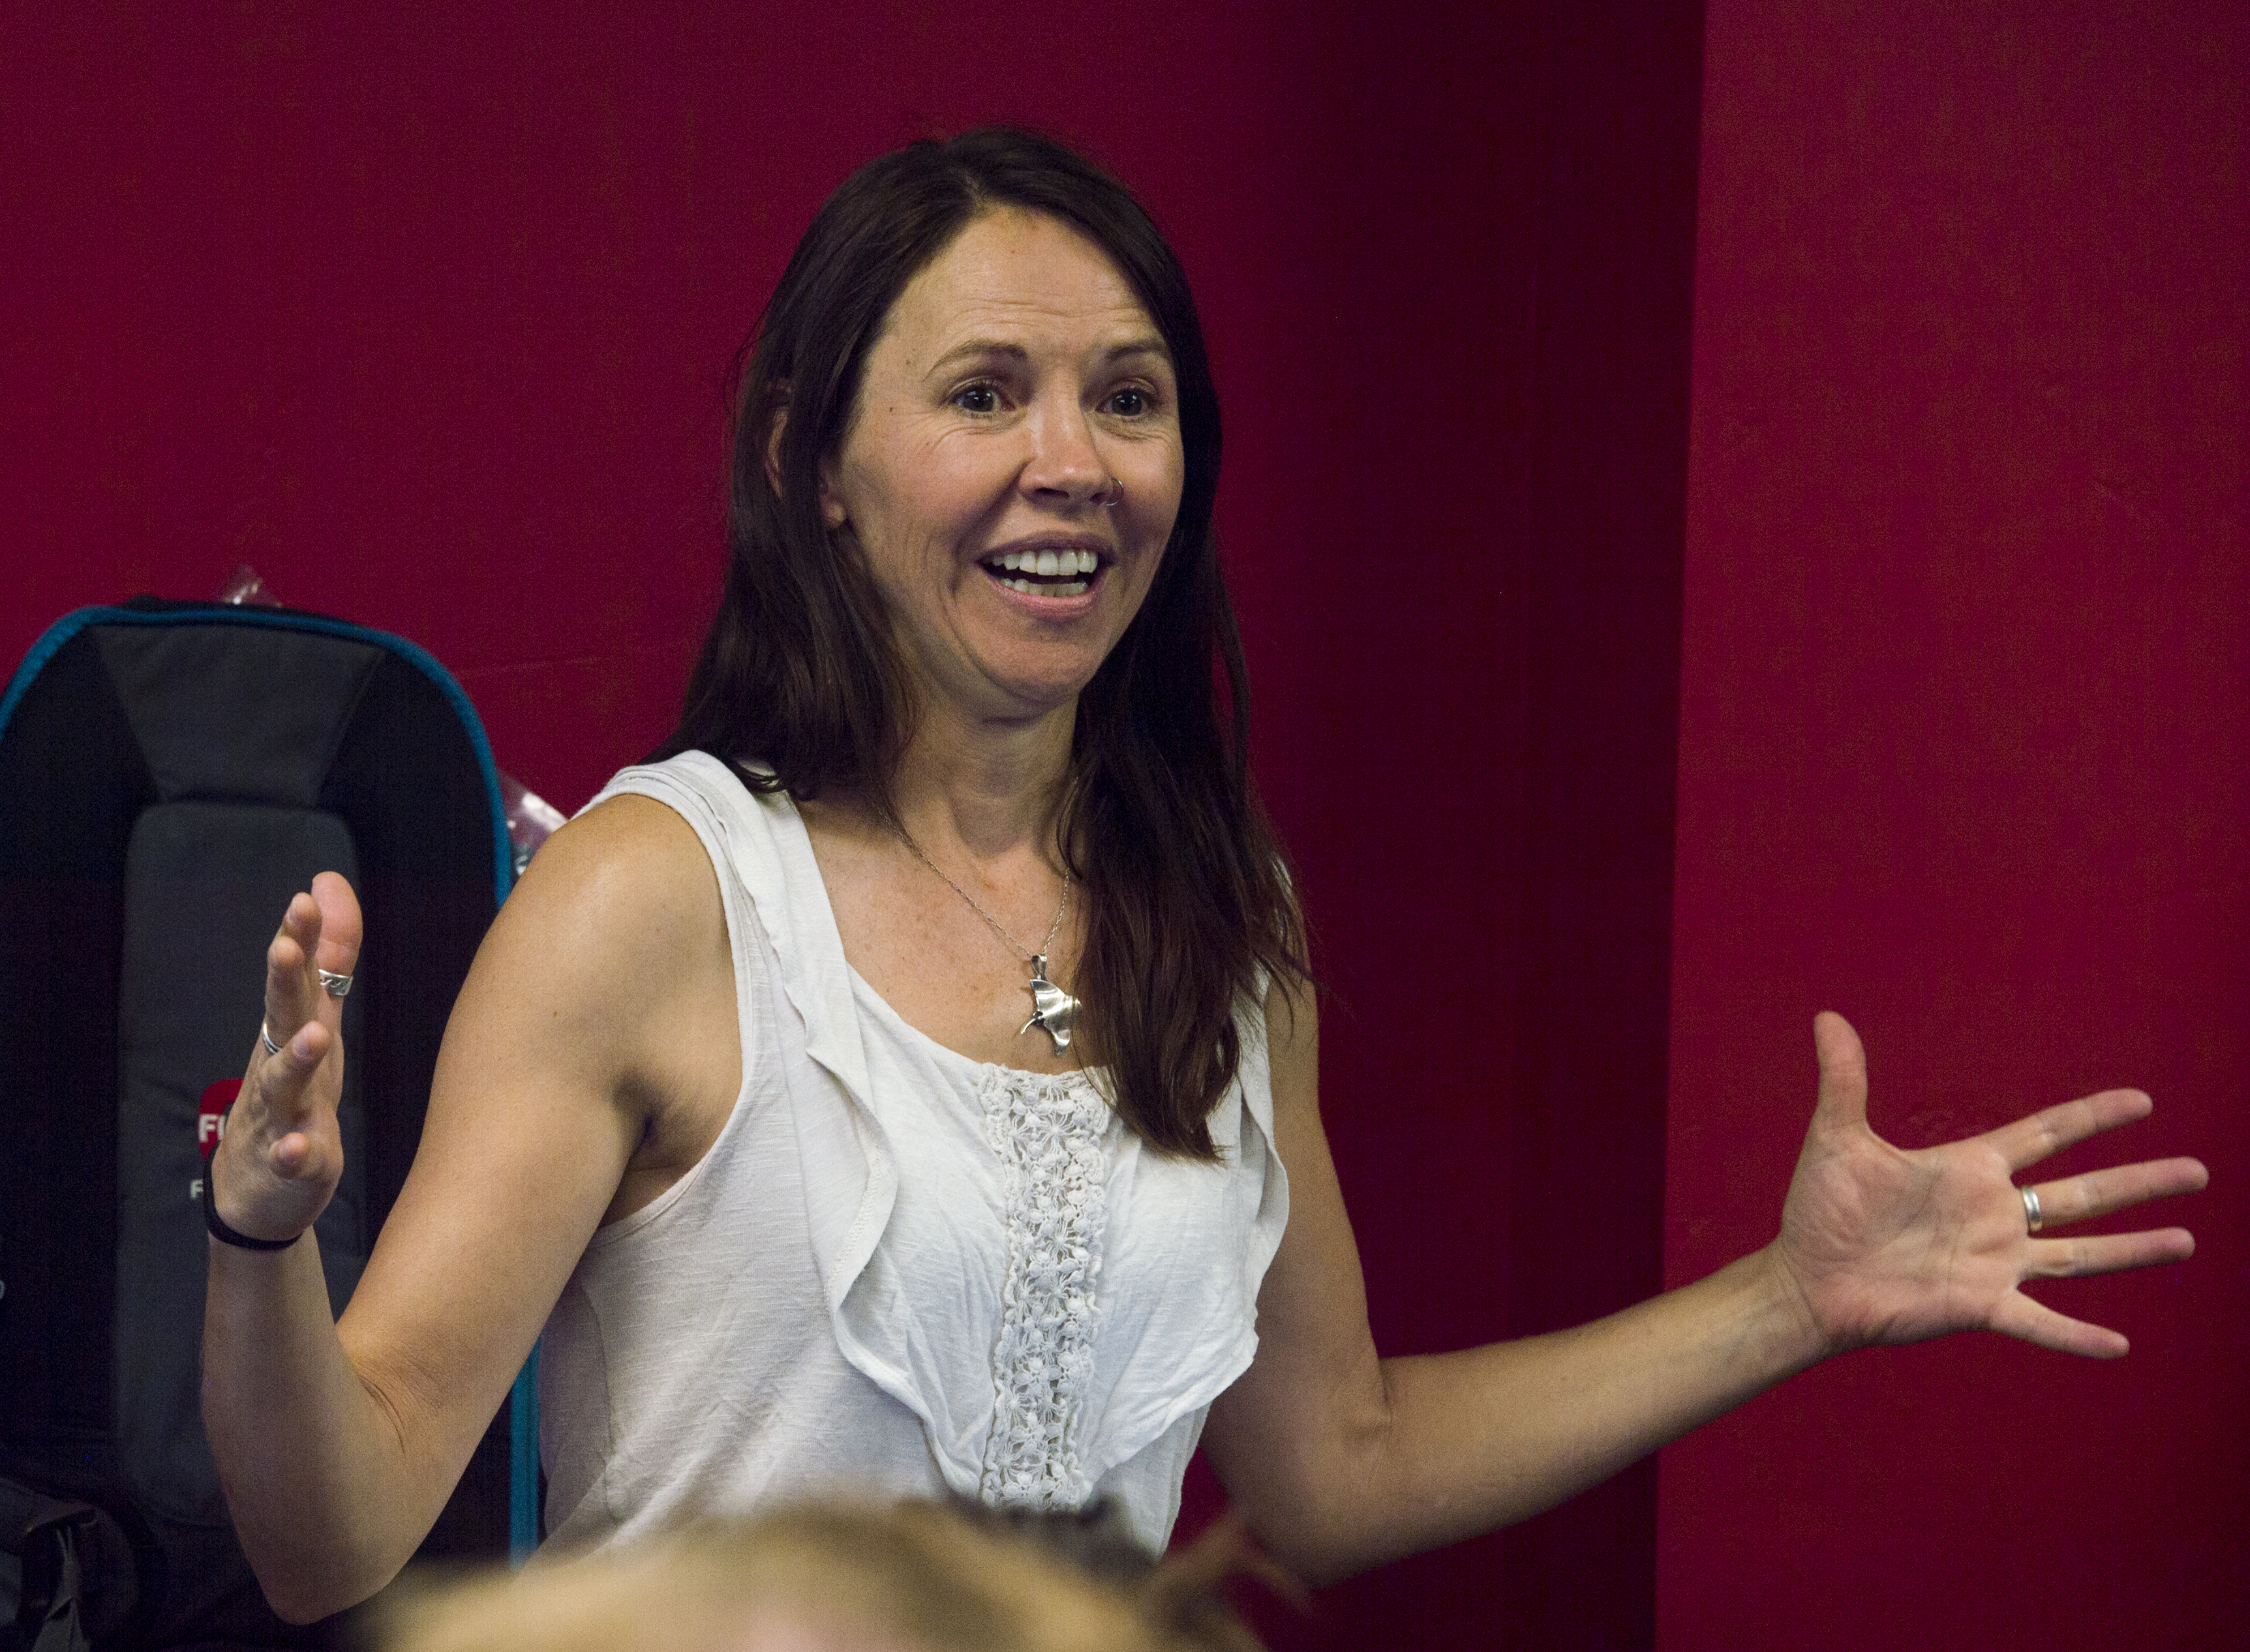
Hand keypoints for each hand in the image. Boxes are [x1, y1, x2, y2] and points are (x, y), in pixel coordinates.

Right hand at [210, 872, 363, 1244]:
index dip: (300, 939)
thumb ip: (328, 956)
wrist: (256, 1189)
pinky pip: (290, 1159)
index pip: (296, 977)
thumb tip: (326, 884)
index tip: (304, 898)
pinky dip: (294, 1153)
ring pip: (284, 1084)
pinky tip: (300, 1148)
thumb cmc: (294, 1093)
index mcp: (290, 1030)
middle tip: (285, 946)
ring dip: (297, 1059)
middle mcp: (278, 1065)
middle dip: (283, 981)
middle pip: (279, 1017)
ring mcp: (280, 1114)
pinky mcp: (290, 1164)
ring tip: (316, 1036)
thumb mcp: (315, 1020)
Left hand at [1772, 1012, 2205, 1359]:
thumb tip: (1827, 1017)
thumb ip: (1844, 1081)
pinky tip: (2120, 1345)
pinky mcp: (1980, 1306)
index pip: (2046, 1134)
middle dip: (2140, 1182)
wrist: (1808, 1279)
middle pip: (2084, 1193)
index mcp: (1969, 1169)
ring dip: (2132, 1249)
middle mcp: (1993, 1215)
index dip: (2094, 1116)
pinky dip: (2076, 1337)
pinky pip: (2040, 1323)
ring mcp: (1993, 1262)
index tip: (2142, 1102)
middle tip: (2197, 1170)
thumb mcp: (1838, 1139)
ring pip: (2080, 1254)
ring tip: (2186, 1240)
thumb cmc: (1821, 1211)